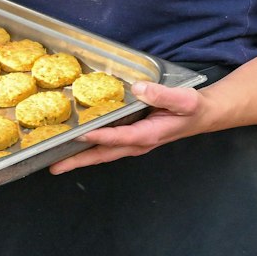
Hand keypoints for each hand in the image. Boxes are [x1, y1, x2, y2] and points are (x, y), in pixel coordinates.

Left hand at [48, 80, 209, 173]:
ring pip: (102, 154)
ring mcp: (132, 143)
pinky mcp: (130, 139)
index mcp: (149, 134)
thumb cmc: (193, 108)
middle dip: (79, 161)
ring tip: (56, 162)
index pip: (120, 137)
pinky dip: (89, 149)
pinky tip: (75, 146)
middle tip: (54, 167)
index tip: (81, 135)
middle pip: (103, 154)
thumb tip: (139, 88)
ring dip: (80, 158)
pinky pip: (106, 147)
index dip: (100, 137)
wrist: (202, 115)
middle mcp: (137, 143)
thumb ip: (162, 95)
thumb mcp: (184, 99)